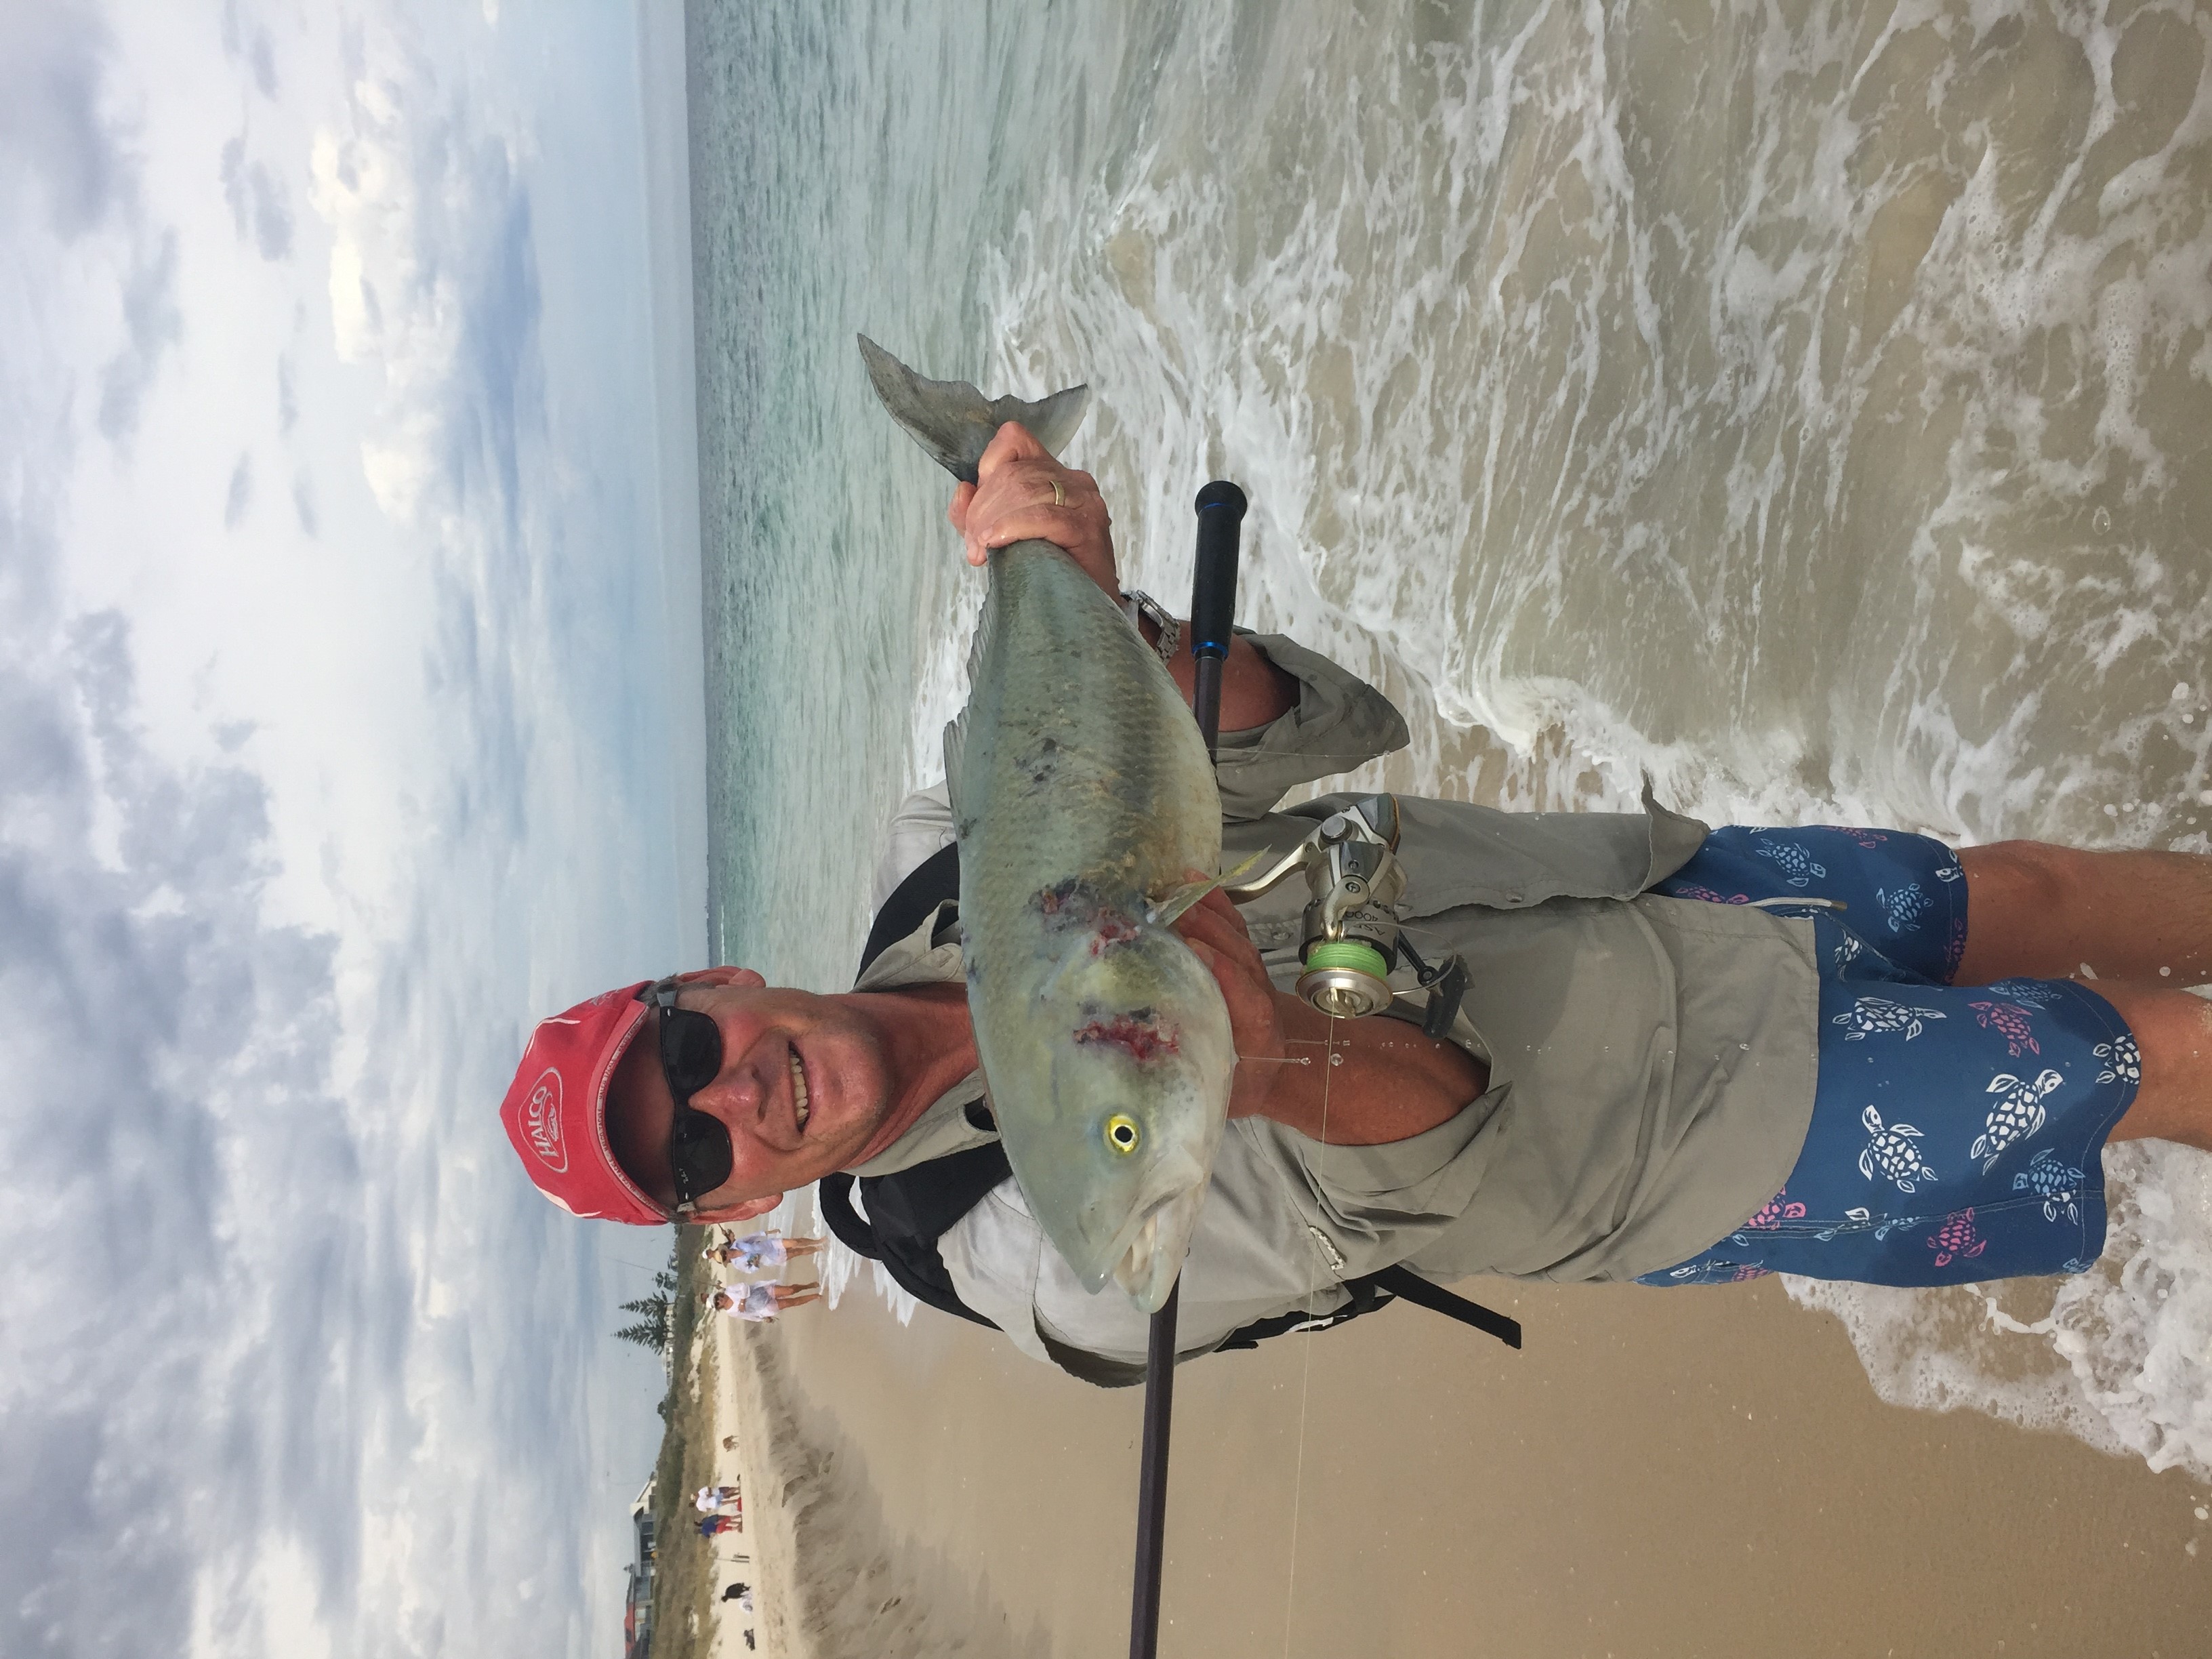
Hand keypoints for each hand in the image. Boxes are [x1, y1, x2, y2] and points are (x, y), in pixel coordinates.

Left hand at [947, 421, 1118, 597]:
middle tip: (974, 546)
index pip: (1014, 440)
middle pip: (1012, 473)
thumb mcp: (1004, 536)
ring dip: (992, 521)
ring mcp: (1084, 501)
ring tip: (982, 551)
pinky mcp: (1087, 527)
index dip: (987, 467)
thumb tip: (962, 492)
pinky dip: (1013, 527)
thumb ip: (977, 513)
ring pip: (1024, 490)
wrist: (1089, 605)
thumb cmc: (1050, 569)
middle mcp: (1073, 480)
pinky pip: (1043, 516)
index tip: (977, 509)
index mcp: (1052, 472)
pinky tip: (997, 543)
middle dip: (982, 509)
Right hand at [1170, 883, 1291, 1120]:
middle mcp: (1259, 996)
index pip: (1247, 999)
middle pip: (1240, 957)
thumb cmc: (1240, 1081)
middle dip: (1210, 930)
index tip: (1195, 951)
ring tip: (1175, 889)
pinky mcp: (1244, 958)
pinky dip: (1216, 902)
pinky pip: (1233, 926)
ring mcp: (1254, 974)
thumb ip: (1193, 1078)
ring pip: (1236, 938)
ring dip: (1208, 912)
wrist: (1277, 1066)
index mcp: (1257, 1034)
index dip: (1224, 973)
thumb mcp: (1221, 1090)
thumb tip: (1148, 1067)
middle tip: (1171, 909)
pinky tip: (1192, 882)